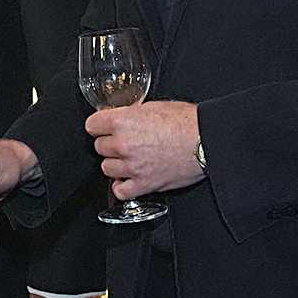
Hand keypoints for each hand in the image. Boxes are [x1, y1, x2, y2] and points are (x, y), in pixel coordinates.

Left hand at [86, 101, 202, 199]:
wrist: (206, 139)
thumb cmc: (186, 122)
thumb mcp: (152, 106)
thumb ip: (131, 114)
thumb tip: (120, 117)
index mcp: (123, 121)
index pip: (91, 125)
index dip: (99, 125)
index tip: (103, 127)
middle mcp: (123, 144)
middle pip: (99, 147)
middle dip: (110, 143)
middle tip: (124, 141)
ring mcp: (132, 166)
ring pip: (106, 168)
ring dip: (116, 164)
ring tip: (129, 158)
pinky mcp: (144, 184)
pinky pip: (120, 191)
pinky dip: (122, 186)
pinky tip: (129, 178)